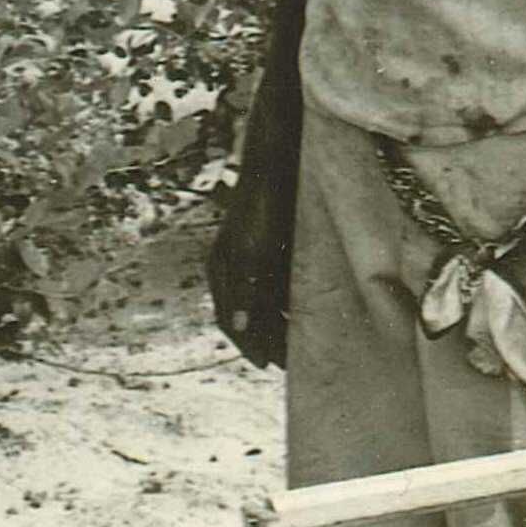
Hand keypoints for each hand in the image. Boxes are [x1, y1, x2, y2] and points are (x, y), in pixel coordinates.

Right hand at [207, 155, 297, 370]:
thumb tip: (237, 328)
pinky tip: (304, 312)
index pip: (230, 321)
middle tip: (287, 363)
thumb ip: (245, 290)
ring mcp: (249, 257)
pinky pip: (274, 286)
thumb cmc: (263, 204)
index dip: (248, 344)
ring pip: (261, 303)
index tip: (267, 366)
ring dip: (276, 324)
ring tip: (298, 344)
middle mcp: (231, 267)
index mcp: (221, 270)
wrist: (278, 161)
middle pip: (246, 316)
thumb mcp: (253, 252)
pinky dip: (286, 304)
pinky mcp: (268, 247)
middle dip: (264, 340)